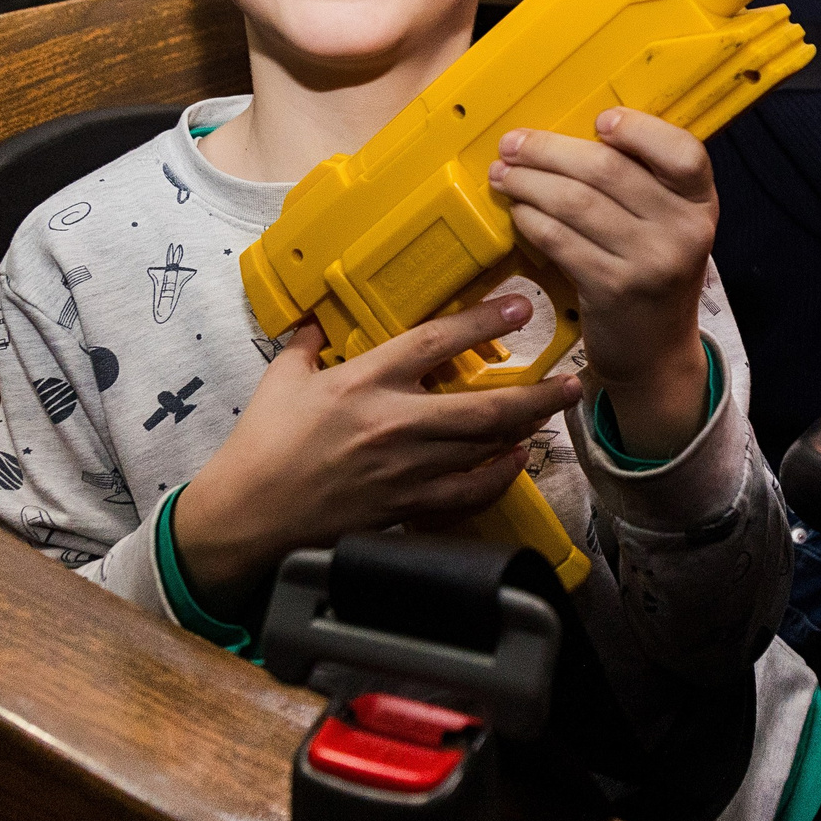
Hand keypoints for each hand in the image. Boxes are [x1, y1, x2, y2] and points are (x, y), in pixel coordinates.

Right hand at [172, 299, 580, 612]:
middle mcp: (395, 423)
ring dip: (527, 430)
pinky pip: (467, 493)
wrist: (249, 515)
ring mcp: (405, 469)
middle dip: (536, 393)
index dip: (483, 320)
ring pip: (485, 448)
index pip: (435, 341)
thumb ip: (308, 344)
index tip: (520, 305)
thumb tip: (318, 319)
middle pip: (484, 406)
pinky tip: (515, 461)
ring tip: (555, 413)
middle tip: (572, 379)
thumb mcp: (281, 379)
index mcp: (364, 382)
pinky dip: (498, 477)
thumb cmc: (261, 445)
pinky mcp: (405, 506)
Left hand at [488, 109, 714, 460]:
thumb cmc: (652, 272)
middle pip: (609, 169)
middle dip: (550, 150)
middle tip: (513, 144)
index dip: (639, 129)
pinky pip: (560, 240)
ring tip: (504, 174)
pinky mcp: (613, 289)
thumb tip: (569, 136)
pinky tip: (518, 212)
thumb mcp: (668, 225)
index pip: (683, 151)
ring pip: (576, 202)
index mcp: (700, 202)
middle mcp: (684, 230)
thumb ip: (643, 183)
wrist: (655, 352)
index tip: (599, 121)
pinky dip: (531, 220)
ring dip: (529, 182)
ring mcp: (651, 262)